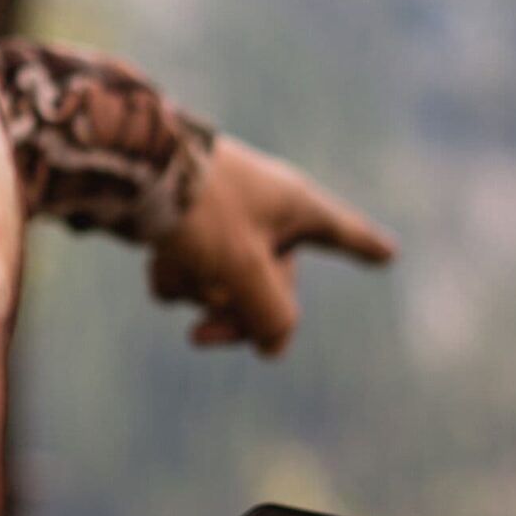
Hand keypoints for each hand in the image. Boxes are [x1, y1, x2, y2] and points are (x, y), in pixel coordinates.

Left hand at [151, 136, 396, 355]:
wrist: (128, 167)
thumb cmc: (200, 210)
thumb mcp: (243, 270)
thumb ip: (269, 316)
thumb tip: (273, 348)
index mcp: (295, 207)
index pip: (341, 234)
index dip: (362, 246)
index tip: (388, 253)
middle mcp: (263, 211)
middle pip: (270, 285)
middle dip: (237, 313)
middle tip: (200, 336)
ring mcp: (222, 218)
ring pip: (223, 283)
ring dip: (197, 290)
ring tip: (178, 266)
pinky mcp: (182, 225)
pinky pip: (188, 271)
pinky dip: (172, 276)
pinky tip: (156, 262)